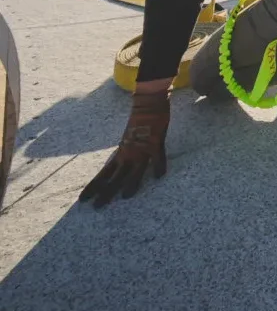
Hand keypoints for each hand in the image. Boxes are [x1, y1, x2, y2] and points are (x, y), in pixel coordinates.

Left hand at [79, 88, 170, 207]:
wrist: (147, 102)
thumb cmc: (138, 119)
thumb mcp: (127, 138)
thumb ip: (126, 150)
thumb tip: (121, 161)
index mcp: (120, 152)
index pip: (103, 174)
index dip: (93, 186)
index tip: (82, 200)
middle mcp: (128, 154)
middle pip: (115, 177)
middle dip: (106, 192)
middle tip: (97, 207)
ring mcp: (142, 149)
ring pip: (134, 170)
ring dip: (130, 183)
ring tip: (124, 197)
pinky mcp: (156, 142)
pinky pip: (158, 157)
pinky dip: (159, 166)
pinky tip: (159, 176)